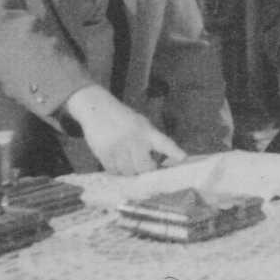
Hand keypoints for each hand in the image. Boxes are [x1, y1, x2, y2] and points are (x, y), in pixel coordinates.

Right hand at [64, 85, 185, 174]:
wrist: (96, 108)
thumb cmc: (122, 119)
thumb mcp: (140, 123)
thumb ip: (150, 141)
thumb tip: (157, 164)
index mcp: (145, 130)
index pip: (163, 142)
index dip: (173, 151)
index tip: (182, 158)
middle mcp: (133, 138)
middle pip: (145, 167)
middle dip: (146, 171)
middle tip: (146, 167)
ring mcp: (118, 146)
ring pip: (129, 172)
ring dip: (130, 172)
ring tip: (128, 162)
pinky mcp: (104, 152)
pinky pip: (114, 171)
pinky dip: (117, 171)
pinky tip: (117, 162)